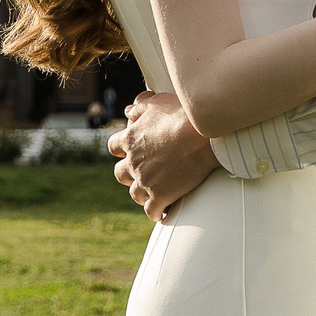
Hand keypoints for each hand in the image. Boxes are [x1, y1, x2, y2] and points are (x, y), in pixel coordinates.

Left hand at [108, 92, 217, 221]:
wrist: (202, 135)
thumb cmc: (182, 114)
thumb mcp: (157, 102)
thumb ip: (140, 106)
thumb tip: (128, 111)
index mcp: (130, 139)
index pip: (113, 146)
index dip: (120, 149)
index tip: (128, 151)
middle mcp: (134, 162)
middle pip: (120, 174)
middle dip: (129, 174)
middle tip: (141, 173)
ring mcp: (146, 181)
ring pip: (135, 194)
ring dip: (142, 194)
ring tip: (152, 194)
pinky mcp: (161, 196)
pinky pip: (152, 211)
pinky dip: (156, 213)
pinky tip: (162, 213)